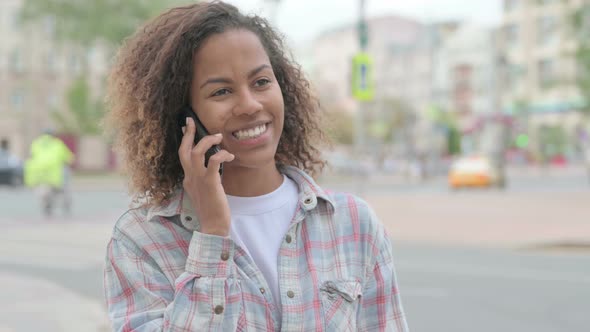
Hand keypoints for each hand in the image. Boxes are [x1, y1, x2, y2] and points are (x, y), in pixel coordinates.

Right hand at [178, 117, 234, 235]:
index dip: (185, 141)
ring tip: (218, 136)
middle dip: (188, 134)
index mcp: (188, 180)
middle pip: (184, 150)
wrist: (213, 227)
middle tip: (191, 120)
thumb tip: (209, 171)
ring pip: (196, 152)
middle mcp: (190, 178)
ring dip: (206, 140)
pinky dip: (221, 154)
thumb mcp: (203, 193)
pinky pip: (213, 161)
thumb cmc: (211, 212)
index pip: (183, 156)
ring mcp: (198, 180)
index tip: (186, 129)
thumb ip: (202, 181)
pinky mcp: (210, 183)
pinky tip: (230, 156)